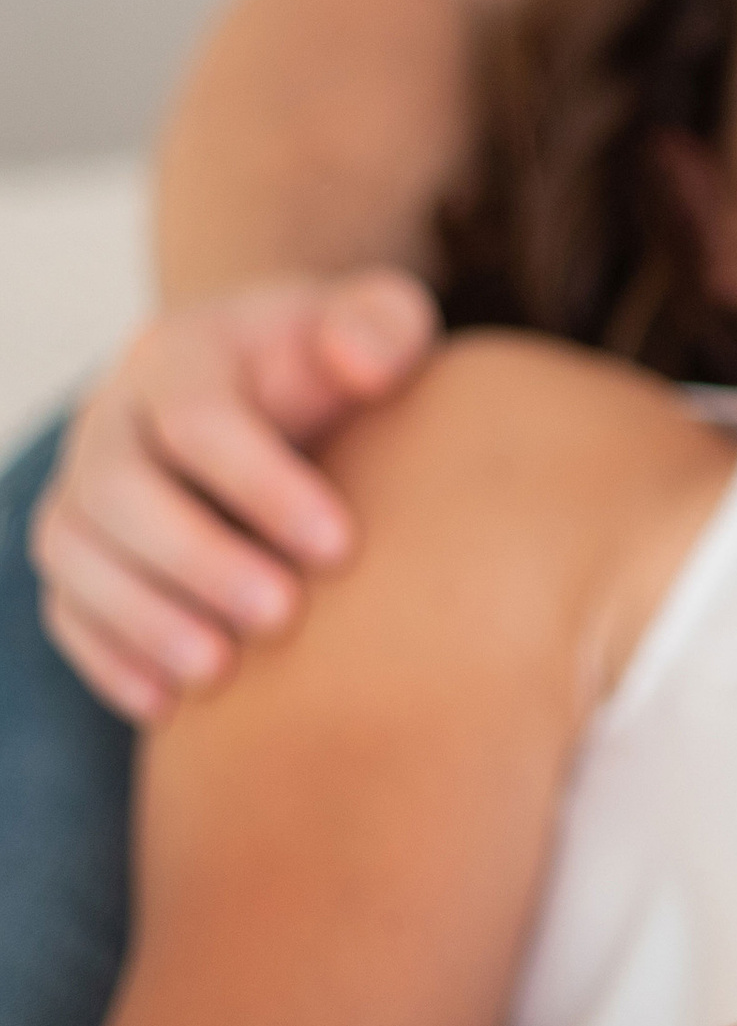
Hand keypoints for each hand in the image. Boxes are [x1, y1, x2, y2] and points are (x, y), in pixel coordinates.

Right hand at [32, 271, 438, 718]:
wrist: (278, 380)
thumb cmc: (344, 361)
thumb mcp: (378, 321)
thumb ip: (384, 322)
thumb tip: (358, 362)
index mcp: (183, 354)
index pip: (199, 416)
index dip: (262, 484)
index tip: (341, 547)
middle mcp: (114, 416)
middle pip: (119, 490)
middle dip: (197, 559)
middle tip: (282, 614)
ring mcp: (82, 484)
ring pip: (74, 553)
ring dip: (142, 619)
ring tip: (223, 671)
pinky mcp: (79, 549)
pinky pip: (64, 605)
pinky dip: (106, 657)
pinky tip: (167, 705)